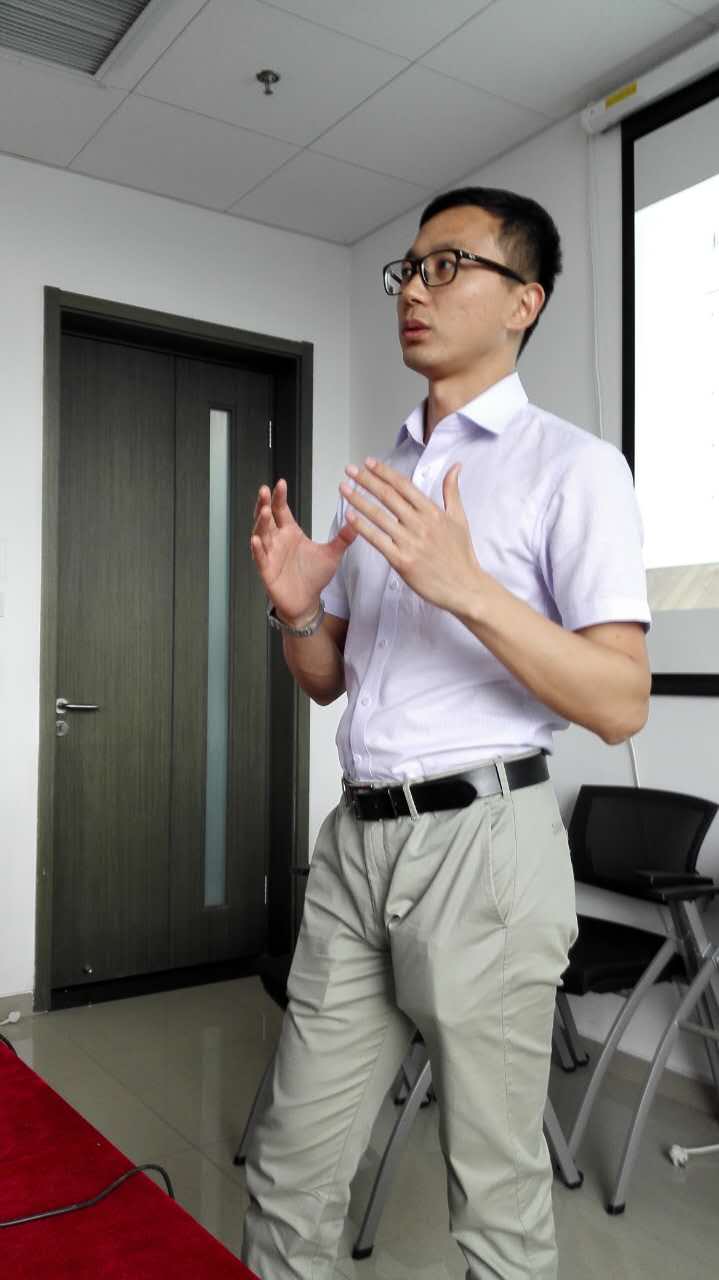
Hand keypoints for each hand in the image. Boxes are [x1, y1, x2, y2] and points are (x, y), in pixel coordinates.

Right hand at [250, 478, 355, 624]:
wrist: (307, 601)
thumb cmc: (315, 576)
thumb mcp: (332, 554)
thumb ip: (343, 538)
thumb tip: (357, 521)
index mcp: (290, 532)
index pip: (282, 510)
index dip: (280, 497)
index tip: (281, 483)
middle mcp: (277, 540)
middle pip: (267, 518)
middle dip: (264, 504)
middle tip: (264, 490)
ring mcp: (270, 555)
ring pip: (261, 535)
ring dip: (261, 523)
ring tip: (263, 510)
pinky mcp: (267, 571)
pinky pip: (260, 558)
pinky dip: (257, 549)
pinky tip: (256, 540)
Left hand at [339, 458, 486, 617]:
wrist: (463, 586)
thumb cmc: (460, 554)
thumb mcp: (460, 518)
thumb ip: (452, 491)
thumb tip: (455, 466)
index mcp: (433, 512)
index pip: (404, 486)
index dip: (384, 472)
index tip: (368, 463)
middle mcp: (420, 524)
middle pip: (388, 496)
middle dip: (366, 480)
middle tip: (349, 470)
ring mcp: (410, 542)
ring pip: (379, 516)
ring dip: (358, 500)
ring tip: (343, 489)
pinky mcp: (402, 561)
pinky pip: (377, 540)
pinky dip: (362, 527)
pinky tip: (350, 516)